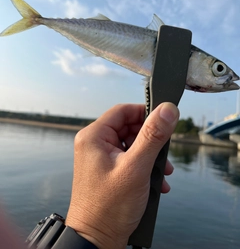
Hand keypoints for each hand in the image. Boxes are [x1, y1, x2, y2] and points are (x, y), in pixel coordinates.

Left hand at [65, 102, 178, 248]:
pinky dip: (145, 167)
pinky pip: (130, 159)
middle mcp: (95, 144)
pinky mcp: (108, 170)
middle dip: (151, 140)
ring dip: (151, 156)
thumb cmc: (109, 208)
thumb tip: (167, 110)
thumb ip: (153, 136)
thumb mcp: (136, 167)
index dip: (145, 113)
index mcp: (94, 136)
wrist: (96, 240)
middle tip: (164, 153)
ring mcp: (101, 158)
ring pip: (132, 144)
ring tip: (163, 172)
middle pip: (130, 128)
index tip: (164, 120)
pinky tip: (157, 182)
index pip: (123, 111)